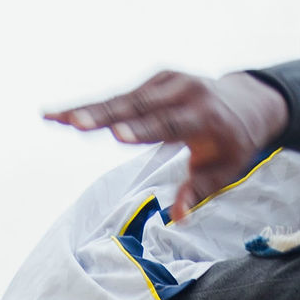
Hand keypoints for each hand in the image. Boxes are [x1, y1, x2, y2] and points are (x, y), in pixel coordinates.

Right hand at [44, 68, 288, 221]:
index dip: (141, 130)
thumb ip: (199, 191)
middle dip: (101, 115)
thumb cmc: (234, 144)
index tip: (115, 135)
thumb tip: (177, 219)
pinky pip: (120, 96)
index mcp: (204, 115)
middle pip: (137, 106)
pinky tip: (62, 114)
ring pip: (121, 98)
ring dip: (85, 109)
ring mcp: (166, 81)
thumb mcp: (227, 171)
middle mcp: (183, 91)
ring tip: (52, 117)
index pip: (169, 124)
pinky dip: (92, 105)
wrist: (247, 101)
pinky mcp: (153, 80)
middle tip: (71, 123)